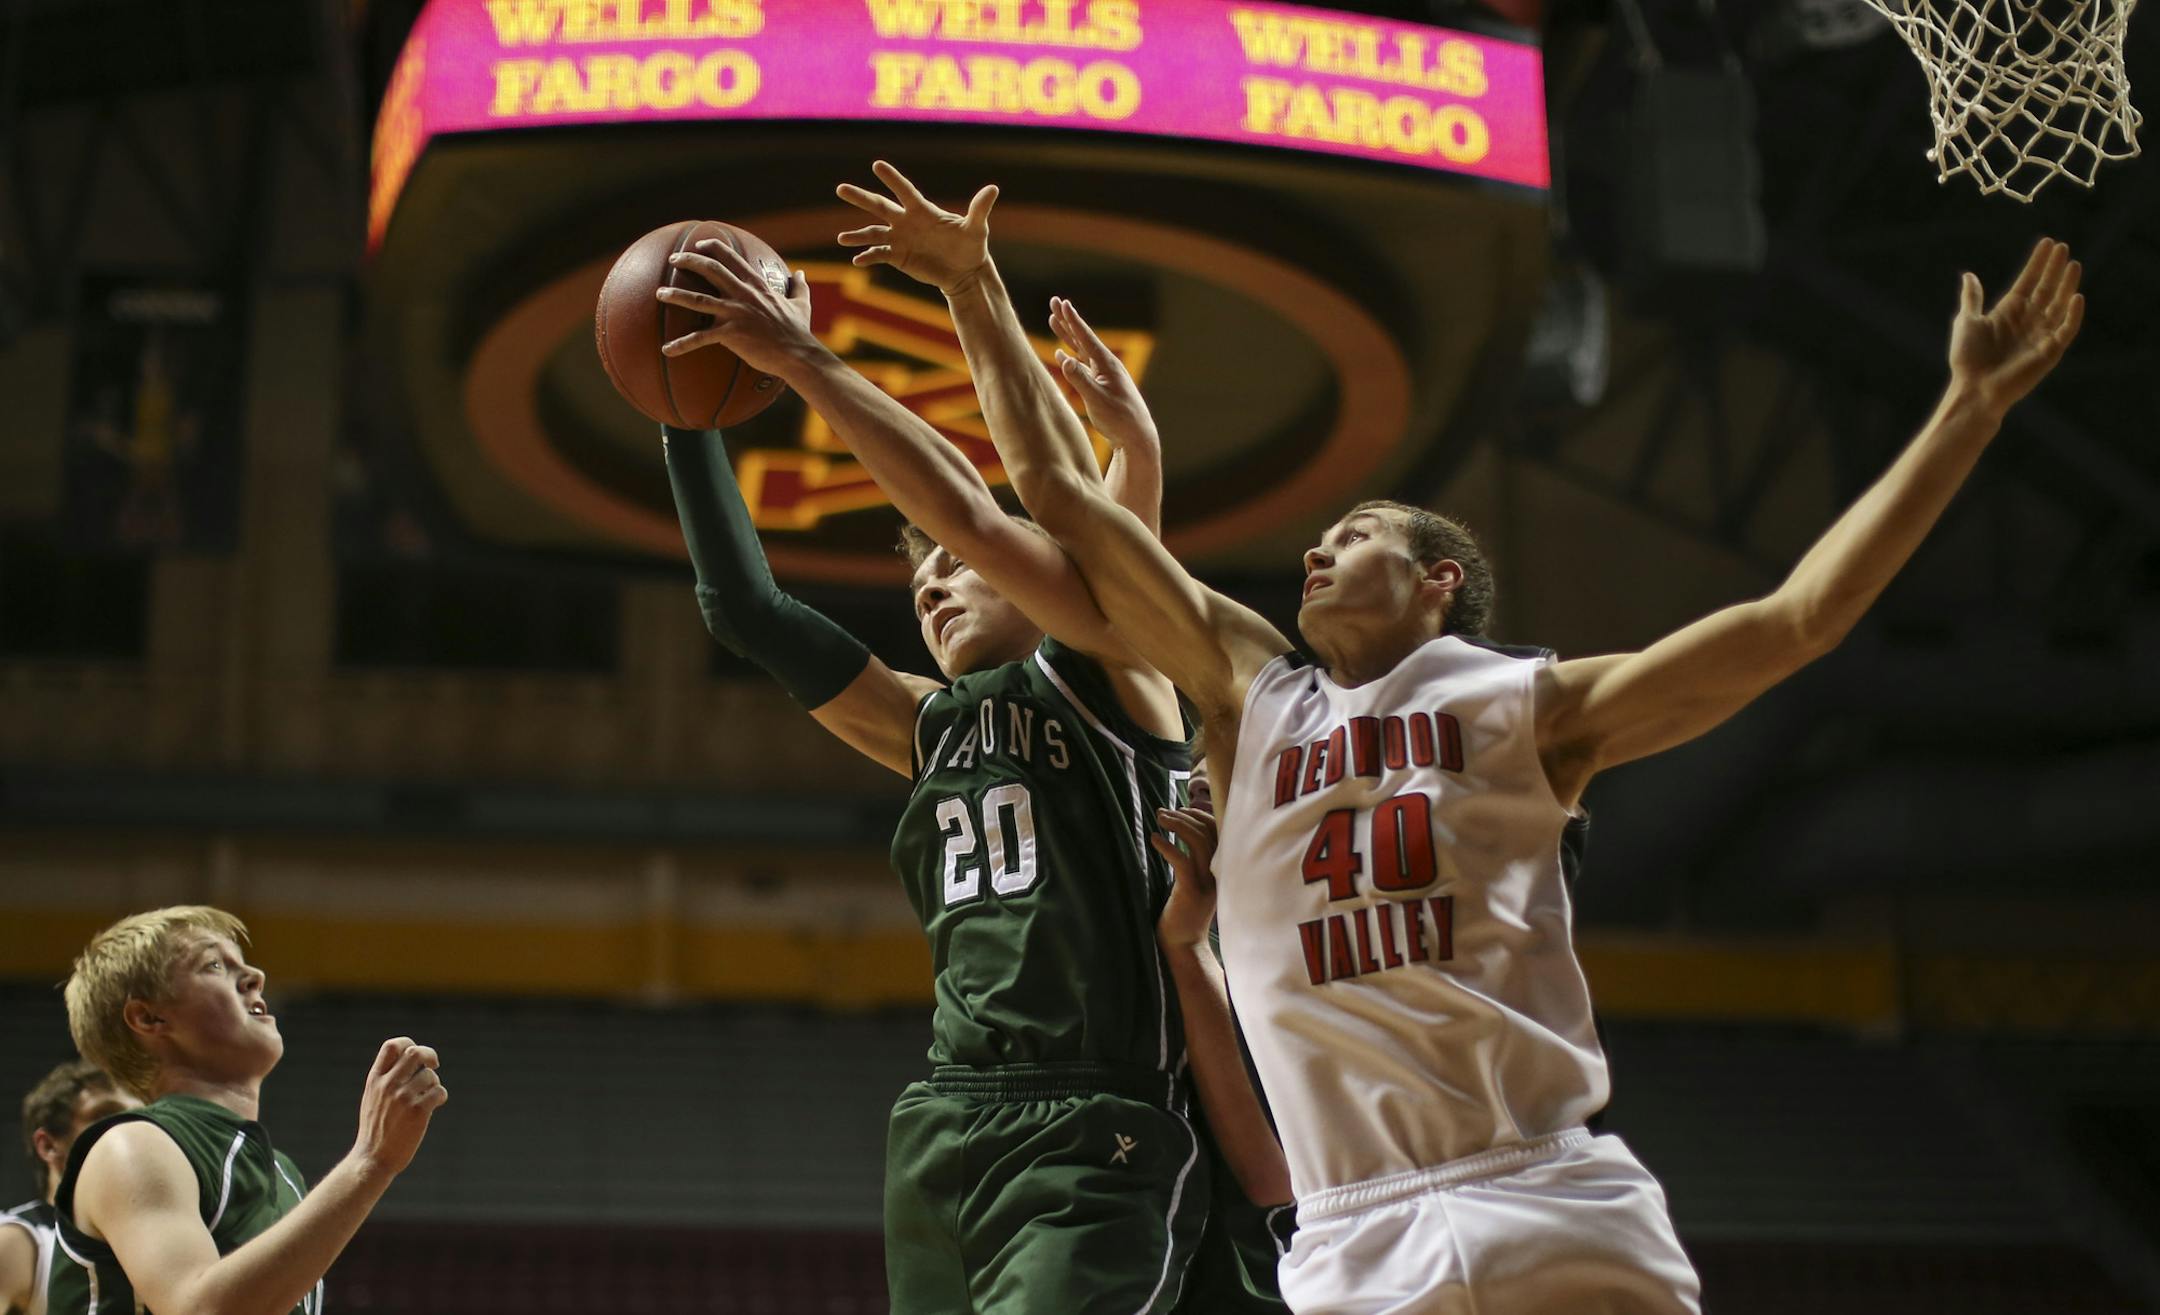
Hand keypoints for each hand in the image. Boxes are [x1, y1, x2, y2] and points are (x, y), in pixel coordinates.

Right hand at [351, 1037, 446, 1177]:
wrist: (372, 1159)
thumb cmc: (376, 1129)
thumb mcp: (372, 1098)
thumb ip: (386, 1078)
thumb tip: (410, 1057)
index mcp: (374, 1080)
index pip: (392, 1046)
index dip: (408, 1043)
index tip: (417, 1056)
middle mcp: (388, 1085)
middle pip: (415, 1052)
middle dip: (430, 1055)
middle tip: (434, 1065)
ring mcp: (403, 1098)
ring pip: (430, 1075)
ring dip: (434, 1084)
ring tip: (428, 1097)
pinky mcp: (418, 1111)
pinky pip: (439, 1092)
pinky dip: (440, 1096)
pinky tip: (434, 1105)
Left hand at [657, 240, 821, 376]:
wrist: (798, 354)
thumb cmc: (799, 332)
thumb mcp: (802, 304)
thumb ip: (799, 287)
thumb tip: (801, 273)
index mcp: (757, 285)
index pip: (732, 258)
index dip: (714, 247)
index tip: (699, 244)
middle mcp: (743, 294)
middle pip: (711, 269)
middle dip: (689, 260)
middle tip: (673, 259)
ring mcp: (735, 313)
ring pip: (698, 299)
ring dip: (676, 294)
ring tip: (659, 293)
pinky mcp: (731, 334)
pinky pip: (700, 338)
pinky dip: (682, 344)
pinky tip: (666, 350)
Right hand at [835, 160, 995, 294]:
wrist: (964, 271)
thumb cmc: (971, 246)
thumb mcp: (975, 228)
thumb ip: (979, 209)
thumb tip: (993, 188)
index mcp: (922, 210)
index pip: (904, 190)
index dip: (892, 179)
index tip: (877, 165)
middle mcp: (906, 221)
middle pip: (879, 206)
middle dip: (861, 197)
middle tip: (841, 188)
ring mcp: (900, 239)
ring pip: (873, 233)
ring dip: (857, 235)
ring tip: (842, 238)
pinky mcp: (898, 256)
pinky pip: (879, 254)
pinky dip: (867, 256)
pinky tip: (857, 260)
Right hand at [1049, 297, 1158, 452]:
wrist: (1135, 436)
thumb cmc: (1119, 419)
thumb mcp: (1098, 400)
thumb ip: (1081, 380)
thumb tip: (1064, 359)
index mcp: (1107, 364)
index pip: (1086, 337)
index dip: (1073, 320)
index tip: (1062, 303)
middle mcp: (1106, 365)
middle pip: (1082, 337)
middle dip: (1067, 320)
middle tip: (1054, 301)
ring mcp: (1103, 375)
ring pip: (1080, 349)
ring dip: (1066, 335)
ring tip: (1054, 320)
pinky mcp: (1100, 386)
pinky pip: (1082, 366)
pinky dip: (1070, 357)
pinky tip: (1061, 353)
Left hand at [1152, 805, 1219, 949]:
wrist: (1185, 947)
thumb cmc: (1183, 915)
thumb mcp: (1194, 884)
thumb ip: (1194, 863)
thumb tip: (1183, 837)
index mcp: (1222, 870)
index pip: (1219, 833)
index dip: (1201, 816)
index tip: (1183, 810)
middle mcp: (1218, 874)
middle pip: (1207, 833)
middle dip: (1185, 817)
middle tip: (1163, 812)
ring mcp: (1206, 883)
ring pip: (1197, 843)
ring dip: (1177, 825)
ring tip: (1159, 818)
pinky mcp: (1191, 892)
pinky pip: (1181, 861)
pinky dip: (1168, 847)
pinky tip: (1155, 840)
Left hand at [1949, 237, 2084, 417]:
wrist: (1972, 388)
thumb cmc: (1967, 359)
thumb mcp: (1967, 322)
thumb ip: (1972, 298)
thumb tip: (1969, 275)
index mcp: (2009, 312)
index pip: (2028, 281)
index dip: (2038, 263)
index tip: (2047, 243)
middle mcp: (2027, 320)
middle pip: (2046, 289)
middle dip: (2054, 268)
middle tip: (2063, 246)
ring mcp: (2040, 334)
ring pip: (2059, 305)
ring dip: (2067, 285)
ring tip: (2073, 264)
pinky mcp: (2049, 351)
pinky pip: (2066, 330)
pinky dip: (2072, 315)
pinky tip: (2075, 297)